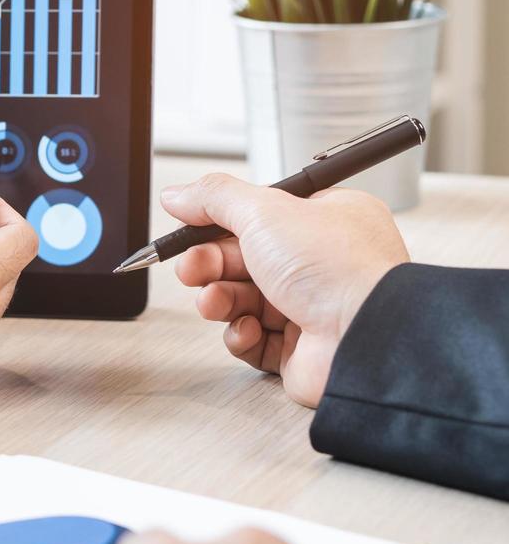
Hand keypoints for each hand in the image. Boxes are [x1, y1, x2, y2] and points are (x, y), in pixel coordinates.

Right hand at [161, 174, 408, 406]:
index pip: (257, 217)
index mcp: (324, 221)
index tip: (185, 231)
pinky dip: (241, 336)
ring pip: (243, 301)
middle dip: (209, 266)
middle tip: (191, 270)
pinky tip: (247, 329)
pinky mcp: (299, 349)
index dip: (216, 225)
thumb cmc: (337, 269)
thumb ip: (215, 198)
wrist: (365, 336)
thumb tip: (178, 194)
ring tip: (214, 303)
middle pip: (243, 260)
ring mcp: (310, 308)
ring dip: (220, 300)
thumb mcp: (265, 211)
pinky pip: (254, 340)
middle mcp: (320, 264)